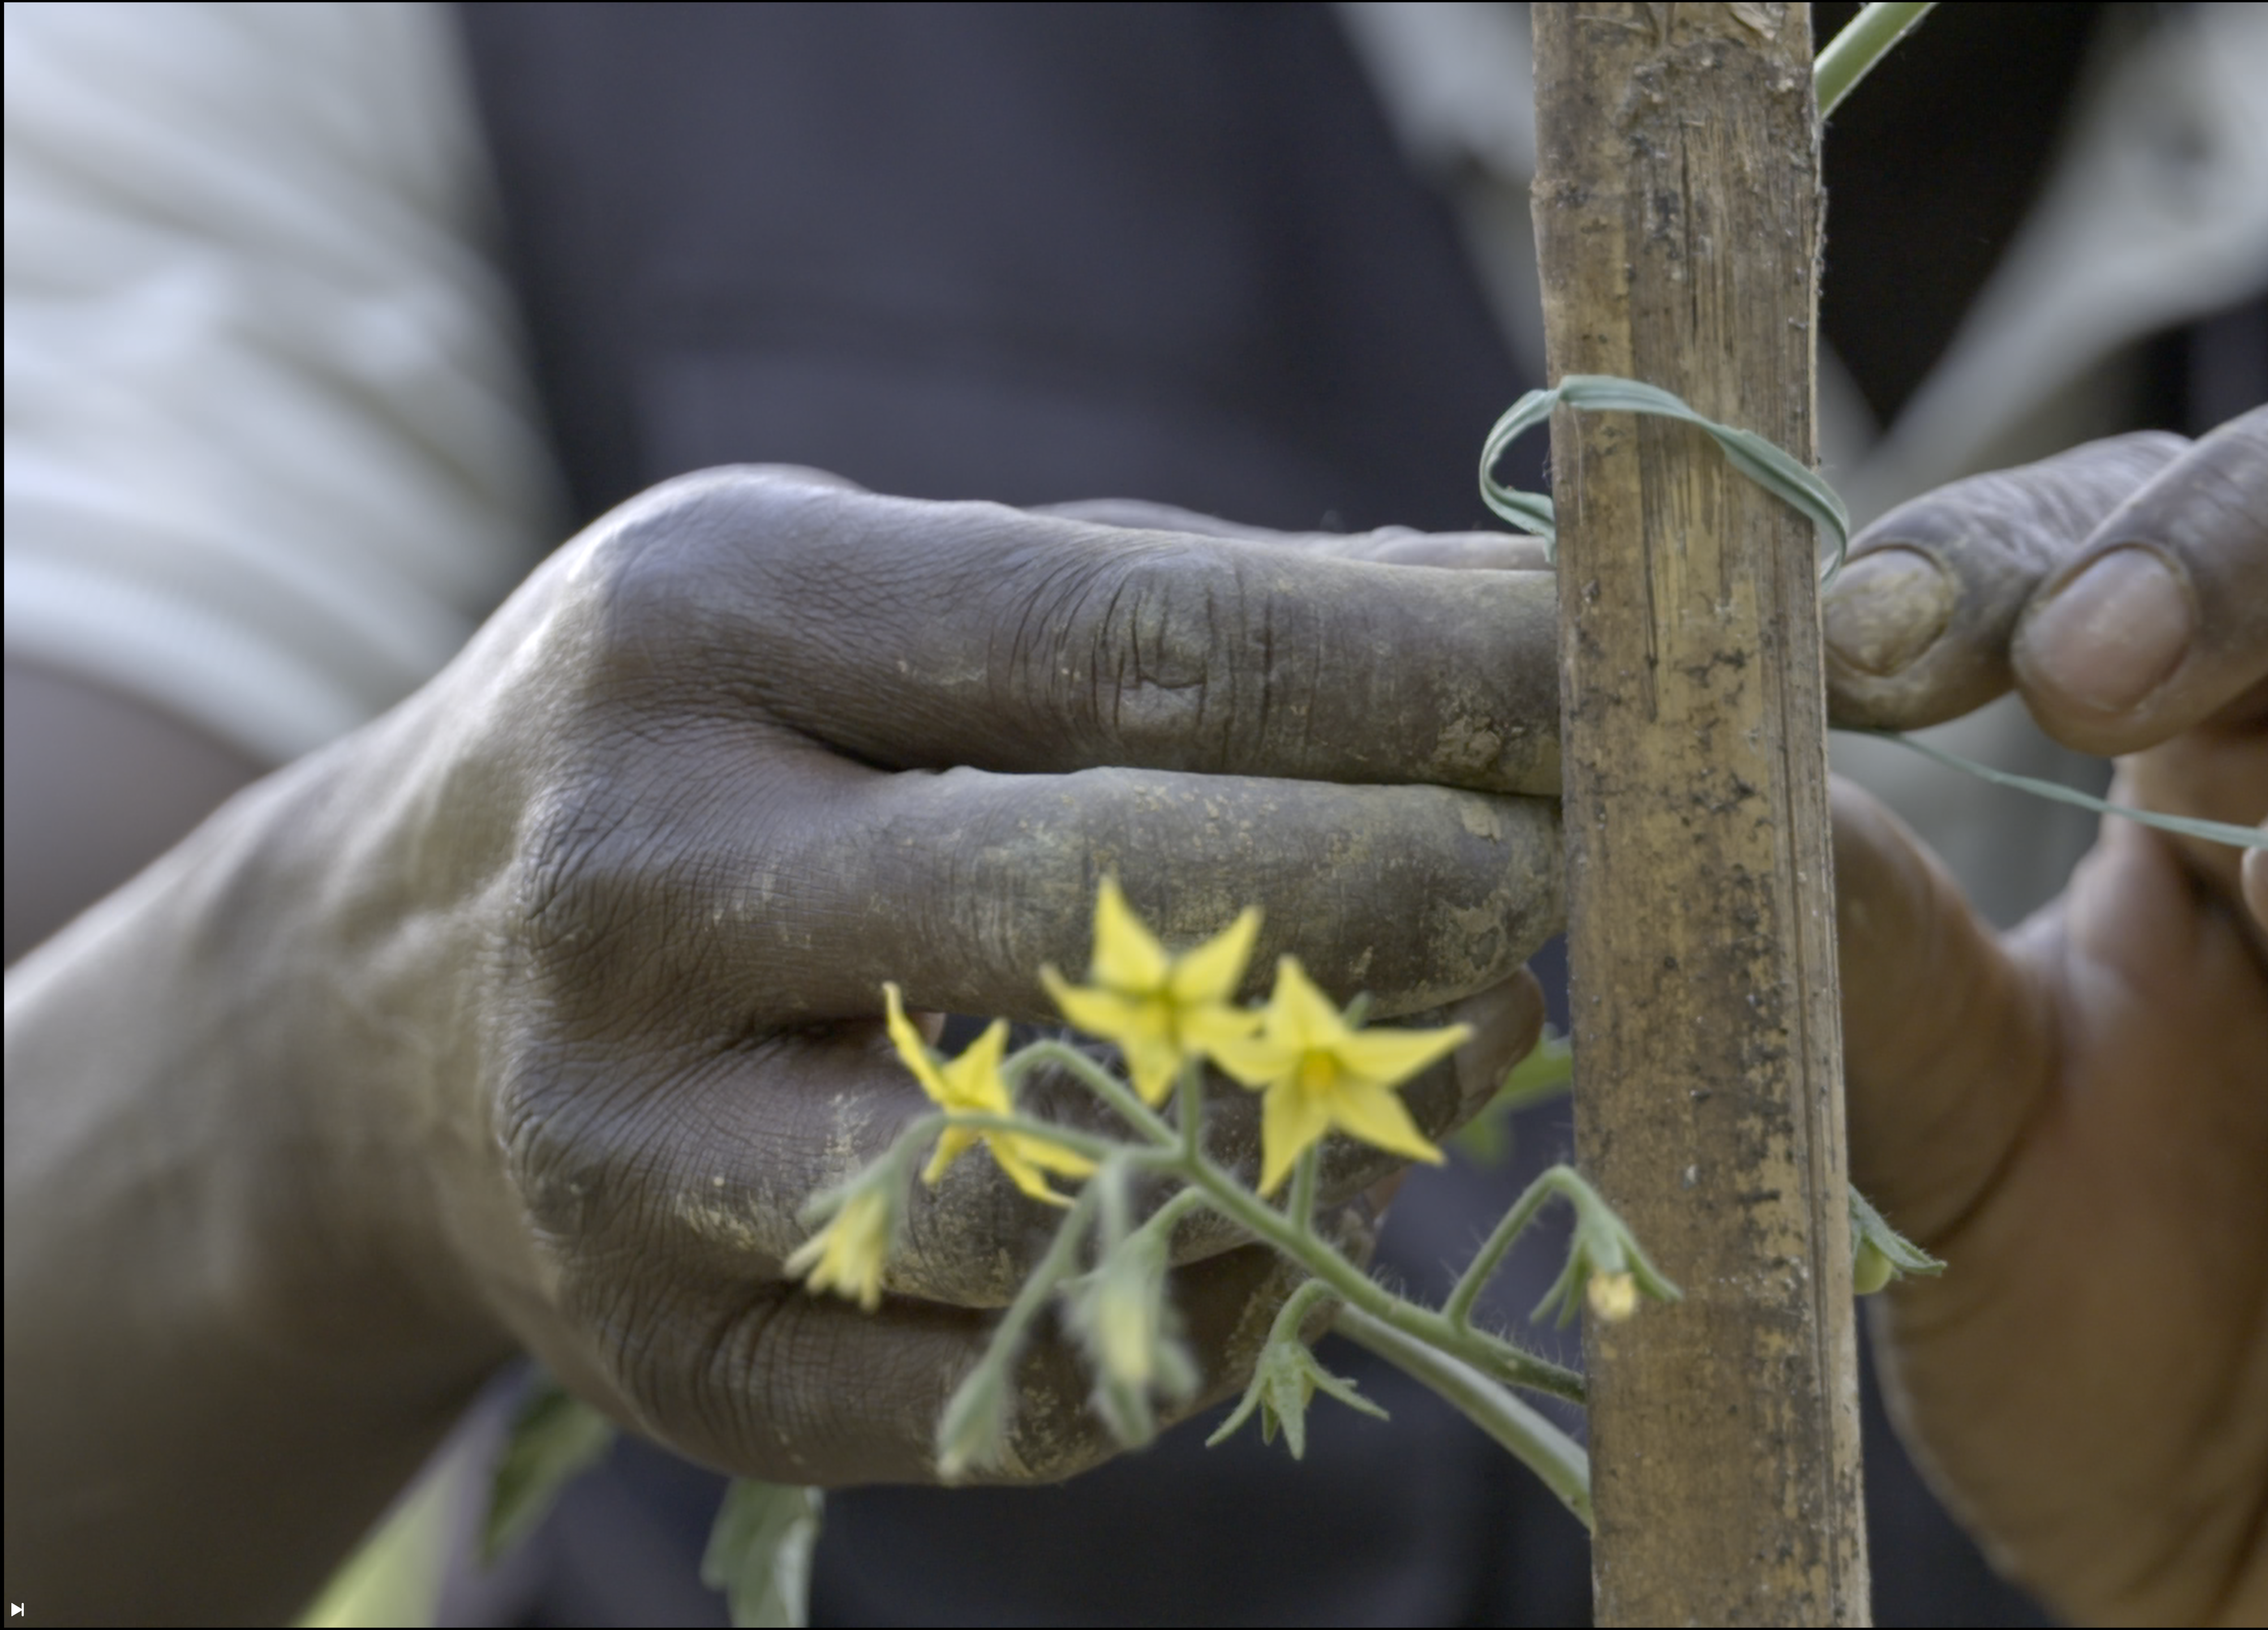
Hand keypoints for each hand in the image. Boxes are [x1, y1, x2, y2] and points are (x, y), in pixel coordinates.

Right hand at [4, 472, 1560, 1617]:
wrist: (388, 1016)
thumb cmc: (744, 754)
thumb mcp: (906, 605)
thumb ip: (1203, 608)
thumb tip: (1534, 626)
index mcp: (715, 618)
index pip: (1135, 646)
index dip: (1420, 682)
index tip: (1619, 697)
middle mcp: (634, 873)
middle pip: (1098, 905)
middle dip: (1400, 898)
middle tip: (1576, 888)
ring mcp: (626, 1143)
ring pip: (1066, 1182)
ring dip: (1327, 1135)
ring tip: (1462, 1056)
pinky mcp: (666, 1362)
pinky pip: (1008, 1383)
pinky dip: (1200, 1314)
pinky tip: (1277, 1217)